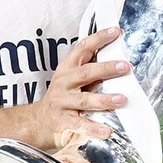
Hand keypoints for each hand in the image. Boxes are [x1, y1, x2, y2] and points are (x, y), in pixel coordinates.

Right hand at [27, 26, 130, 149]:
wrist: (38, 122)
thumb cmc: (62, 98)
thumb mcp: (73, 80)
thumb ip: (93, 72)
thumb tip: (119, 63)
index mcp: (68, 69)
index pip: (83, 48)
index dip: (99, 39)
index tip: (115, 32)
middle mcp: (64, 83)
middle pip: (86, 73)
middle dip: (106, 69)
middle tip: (124, 66)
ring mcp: (63, 103)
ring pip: (85, 100)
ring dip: (104, 99)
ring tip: (121, 99)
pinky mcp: (64, 122)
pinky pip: (81, 125)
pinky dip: (94, 128)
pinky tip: (107, 130)